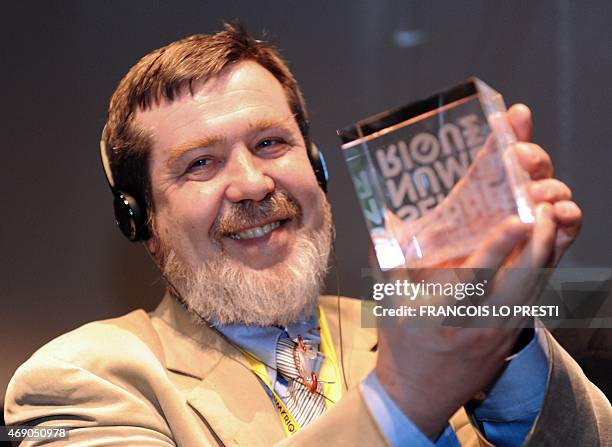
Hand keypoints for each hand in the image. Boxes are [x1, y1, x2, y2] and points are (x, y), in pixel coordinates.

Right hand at [374, 104, 582, 438]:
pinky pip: (534, 298)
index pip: (476, 278)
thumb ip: (387, 263)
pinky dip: (543, 269)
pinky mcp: (511, 334)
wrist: (421, 392)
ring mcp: (500, 331)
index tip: (515, 220)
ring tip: (550, 218)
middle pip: (521, 280)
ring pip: (534, 288)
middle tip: (544, 208)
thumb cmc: (404, 348)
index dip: (499, 247)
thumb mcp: (389, 306)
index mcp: (444, 315)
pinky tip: (545, 247)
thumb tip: (384, 222)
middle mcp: (478, 323)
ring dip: (547, 252)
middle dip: (539, 242)